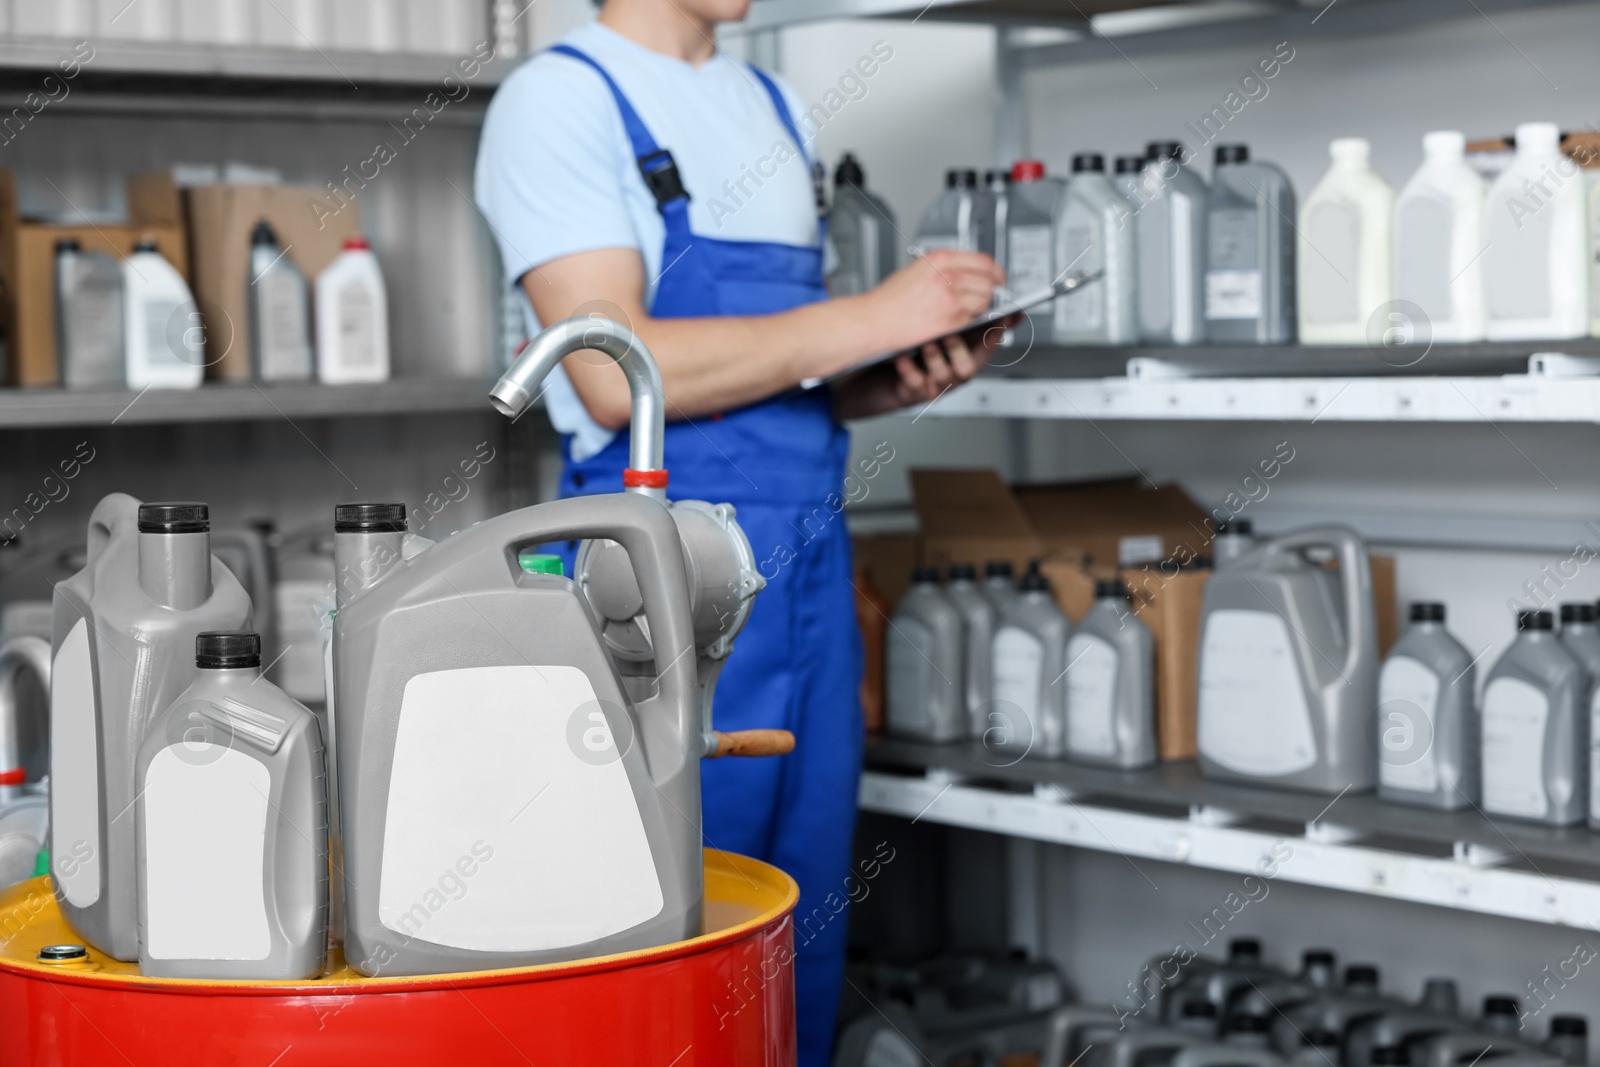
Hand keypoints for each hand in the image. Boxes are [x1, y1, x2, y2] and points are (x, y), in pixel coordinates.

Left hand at [832, 312, 1021, 419]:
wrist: (867, 371)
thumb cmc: (902, 345)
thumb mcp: (928, 321)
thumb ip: (949, 305)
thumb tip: (970, 279)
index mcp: (958, 352)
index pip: (984, 345)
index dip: (993, 332)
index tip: (998, 318)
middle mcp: (949, 371)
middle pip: (969, 364)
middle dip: (962, 346)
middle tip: (954, 329)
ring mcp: (932, 384)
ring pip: (946, 376)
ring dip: (937, 357)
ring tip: (926, 342)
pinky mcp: (912, 393)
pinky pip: (916, 384)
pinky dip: (910, 370)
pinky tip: (902, 357)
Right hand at [864, 250, 1003, 351]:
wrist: (874, 320)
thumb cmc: (888, 299)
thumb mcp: (917, 268)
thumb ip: (943, 267)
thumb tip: (966, 271)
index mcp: (940, 259)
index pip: (983, 260)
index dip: (996, 271)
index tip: (999, 277)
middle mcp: (948, 276)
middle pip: (988, 280)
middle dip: (990, 289)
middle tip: (986, 295)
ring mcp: (951, 298)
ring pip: (984, 300)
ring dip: (980, 306)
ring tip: (966, 309)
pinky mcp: (951, 320)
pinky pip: (973, 319)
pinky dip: (968, 320)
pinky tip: (954, 319)